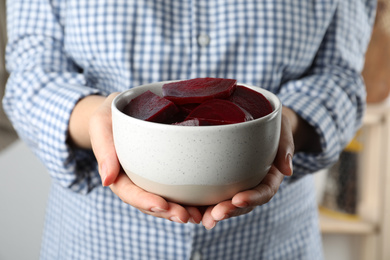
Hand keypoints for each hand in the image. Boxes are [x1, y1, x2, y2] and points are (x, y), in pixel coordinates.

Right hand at [84, 93, 202, 223]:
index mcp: (118, 174)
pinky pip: (176, 186)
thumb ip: (104, 148)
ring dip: (180, 210)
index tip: (161, 206)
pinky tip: (203, 203)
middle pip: (150, 201)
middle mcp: (136, 180)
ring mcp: (151, 178)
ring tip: (198, 215)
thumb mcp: (101, 124)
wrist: (125, 106)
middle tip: (186, 216)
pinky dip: (189, 197)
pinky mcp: (165, 170)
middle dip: (167, 212)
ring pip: (165, 199)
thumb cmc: (110, 114)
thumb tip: (107, 180)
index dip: (145, 201)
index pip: (129, 192)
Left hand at [200, 108, 294, 228]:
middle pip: (245, 203)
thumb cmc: (273, 125)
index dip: (253, 198)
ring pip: (229, 204)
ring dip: (216, 213)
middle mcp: (254, 184)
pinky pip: (215, 195)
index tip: (238, 199)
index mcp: (270, 176)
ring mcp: (239, 185)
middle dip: (231, 210)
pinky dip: (205, 205)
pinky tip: (193, 211)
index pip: (264, 191)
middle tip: (216, 214)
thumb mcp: (283, 128)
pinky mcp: (223, 181)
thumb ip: (285, 145)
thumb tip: (287, 170)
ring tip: (203, 219)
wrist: (262, 125)